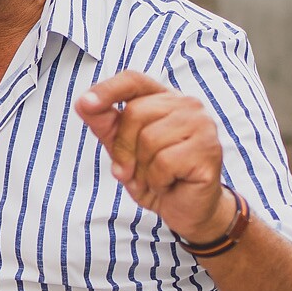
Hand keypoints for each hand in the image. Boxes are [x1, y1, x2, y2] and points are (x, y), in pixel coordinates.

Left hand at [73, 71, 230, 242]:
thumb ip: (106, 125)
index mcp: (164, 99)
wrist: (188, 210)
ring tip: (156, 178)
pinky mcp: (208, 150)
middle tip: (134, 170)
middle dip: (124, 148)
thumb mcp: (123, 151)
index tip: (84, 104)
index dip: (107, 90)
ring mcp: (202, 125)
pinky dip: (158, 180)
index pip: (133, 80)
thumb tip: (83, 103)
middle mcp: (187, 105)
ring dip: (143, 169)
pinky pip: (164, 162)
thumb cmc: (157, 176)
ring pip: (149, 139)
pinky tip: (170, 184)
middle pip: (135, 113)